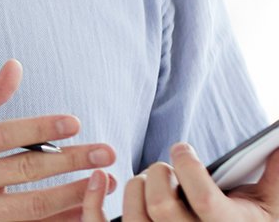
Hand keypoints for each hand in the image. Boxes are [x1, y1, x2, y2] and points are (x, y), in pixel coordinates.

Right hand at [0, 59, 115, 220]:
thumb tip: (15, 66)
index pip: (4, 135)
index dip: (40, 127)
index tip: (74, 121)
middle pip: (24, 171)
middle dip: (69, 162)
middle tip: (104, 152)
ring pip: (30, 207)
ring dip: (70, 196)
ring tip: (101, 183)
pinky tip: (79, 213)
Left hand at [81, 143, 278, 219]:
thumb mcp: (270, 210)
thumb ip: (274, 177)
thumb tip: (277, 141)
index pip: (203, 198)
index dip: (188, 165)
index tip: (182, 149)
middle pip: (161, 205)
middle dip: (158, 174)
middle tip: (165, 170)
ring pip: (133, 217)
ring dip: (134, 188)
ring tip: (148, 184)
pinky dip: (93, 203)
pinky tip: (98, 181)